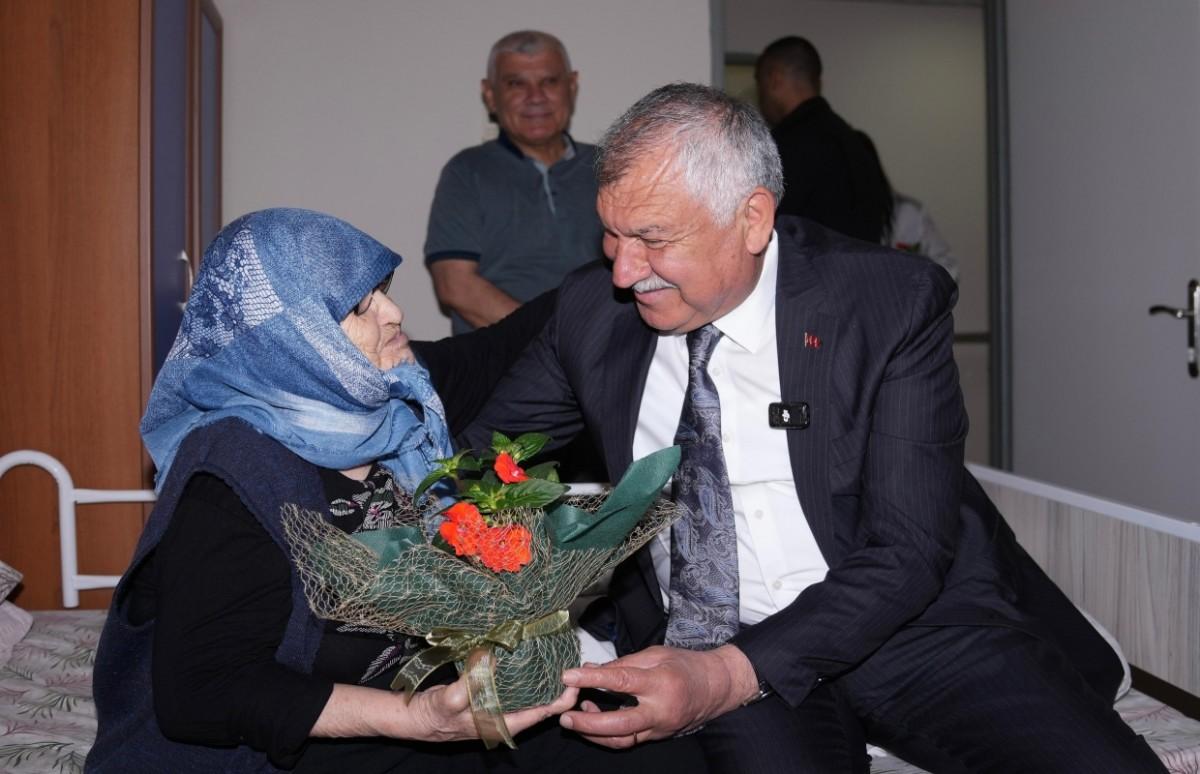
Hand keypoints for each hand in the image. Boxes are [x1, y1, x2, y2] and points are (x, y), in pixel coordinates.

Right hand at [315, 676, 577, 742]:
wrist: (410, 719)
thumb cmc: (431, 715)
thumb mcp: (448, 700)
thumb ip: (471, 682)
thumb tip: (491, 657)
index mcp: (502, 723)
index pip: (543, 712)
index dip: (562, 696)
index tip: (576, 675)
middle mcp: (505, 716)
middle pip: (542, 700)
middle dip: (558, 681)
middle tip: (573, 655)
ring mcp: (498, 707)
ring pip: (530, 691)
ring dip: (543, 674)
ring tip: (557, 650)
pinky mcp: (490, 696)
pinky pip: (514, 683)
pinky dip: (524, 669)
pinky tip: (529, 653)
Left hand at [558, 644, 757, 747]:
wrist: (716, 688)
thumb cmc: (686, 665)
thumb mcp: (655, 654)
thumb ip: (623, 663)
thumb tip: (591, 668)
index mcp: (661, 682)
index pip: (621, 681)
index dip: (592, 678)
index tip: (569, 676)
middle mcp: (660, 710)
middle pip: (619, 725)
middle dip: (587, 723)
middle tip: (565, 715)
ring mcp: (659, 728)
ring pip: (621, 740)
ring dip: (593, 733)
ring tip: (575, 718)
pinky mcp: (657, 737)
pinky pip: (628, 740)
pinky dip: (607, 734)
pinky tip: (594, 720)